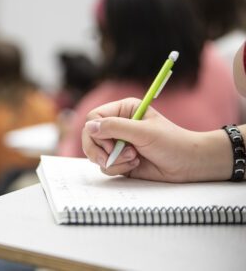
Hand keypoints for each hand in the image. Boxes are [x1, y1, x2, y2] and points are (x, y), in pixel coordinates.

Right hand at [81, 98, 230, 181]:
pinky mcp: (119, 160)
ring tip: (133, 158)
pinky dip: (118, 168)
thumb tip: (89, 127)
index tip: (110, 144)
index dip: (97, 133)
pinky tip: (135, 164)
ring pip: (96, 154)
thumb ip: (115, 128)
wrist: (188, 164)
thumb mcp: (143, 132)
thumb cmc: (172, 143)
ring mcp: (117, 144)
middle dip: (100, 150)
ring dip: (113, 160)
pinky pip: (105, 166)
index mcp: (123, 110)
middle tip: (111, 157)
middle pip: (89, 136)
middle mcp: (117, 125)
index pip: (93, 118)